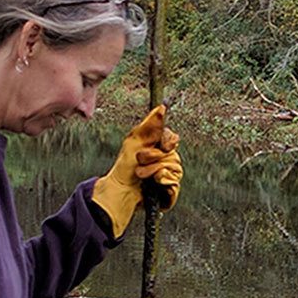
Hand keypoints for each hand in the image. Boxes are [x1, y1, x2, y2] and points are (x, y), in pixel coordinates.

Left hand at [92, 105, 182, 237]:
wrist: (122, 190)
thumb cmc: (124, 167)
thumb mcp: (134, 141)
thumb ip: (150, 124)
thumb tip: (161, 107)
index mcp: (157, 146)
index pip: (173, 139)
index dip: (168, 142)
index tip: (162, 145)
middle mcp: (165, 160)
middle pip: (173, 154)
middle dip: (154, 158)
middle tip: (140, 161)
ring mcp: (169, 175)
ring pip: (174, 169)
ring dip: (155, 171)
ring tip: (143, 175)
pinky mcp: (170, 190)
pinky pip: (175, 184)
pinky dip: (163, 184)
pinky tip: (154, 185)